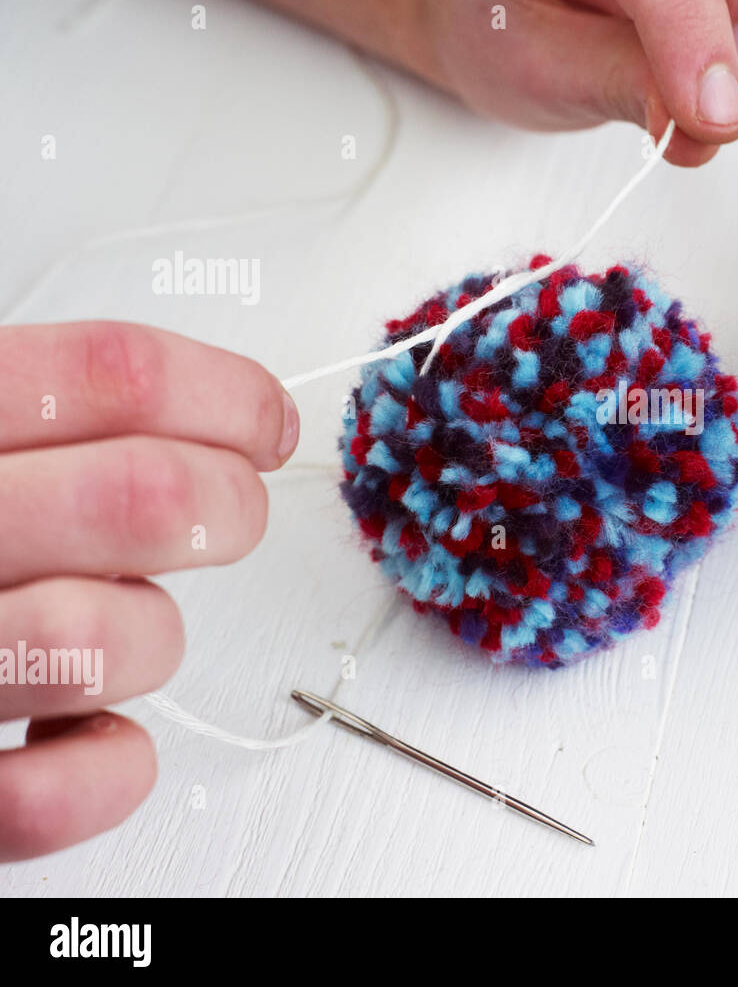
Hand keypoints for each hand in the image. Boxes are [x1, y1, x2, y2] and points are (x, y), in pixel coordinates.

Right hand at [0, 322, 297, 860]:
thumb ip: (37, 408)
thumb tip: (213, 416)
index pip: (118, 377)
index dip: (228, 398)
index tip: (263, 424)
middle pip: (146, 498)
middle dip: (227, 506)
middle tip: (228, 513)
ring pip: (110, 641)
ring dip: (153, 637)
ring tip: (119, 625)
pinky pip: (44, 797)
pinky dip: (104, 770)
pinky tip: (92, 734)